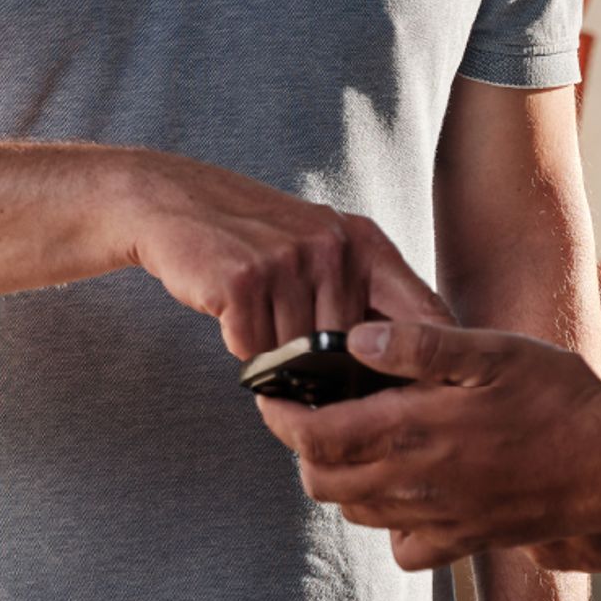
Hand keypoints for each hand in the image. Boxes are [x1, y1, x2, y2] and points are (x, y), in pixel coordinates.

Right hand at [118, 155, 451, 360]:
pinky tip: (229, 309)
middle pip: (348, 354)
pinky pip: (254, 349)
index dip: (428, 365)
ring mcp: (289, 261)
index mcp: (365, 243)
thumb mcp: (322, 246)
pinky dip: (239, 343)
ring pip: (298, 356)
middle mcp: (334, 248)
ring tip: (255, 313)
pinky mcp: (244, 281)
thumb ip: (363, 291)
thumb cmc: (253, 236)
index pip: (425, 316)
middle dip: (321, 367)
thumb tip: (408, 365)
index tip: (420, 398)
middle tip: (289, 342)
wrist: (173, 202)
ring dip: (274, 352)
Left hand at [256, 319, 600, 570]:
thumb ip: (418, 344)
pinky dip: (389, 523)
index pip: (314, 437)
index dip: (281, 417)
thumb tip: (354, 339)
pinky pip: (405, 548)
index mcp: (414, 430)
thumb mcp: (489, 349)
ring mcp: (440, 518)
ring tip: (352, 440)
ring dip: (340, 480)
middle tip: (306, 414)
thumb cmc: (556, 397)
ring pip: (357, 512)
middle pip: (322, 482)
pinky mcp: (466, 540)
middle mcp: (417, 483)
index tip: (271, 394)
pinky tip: (404, 487)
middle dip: (301, 449)